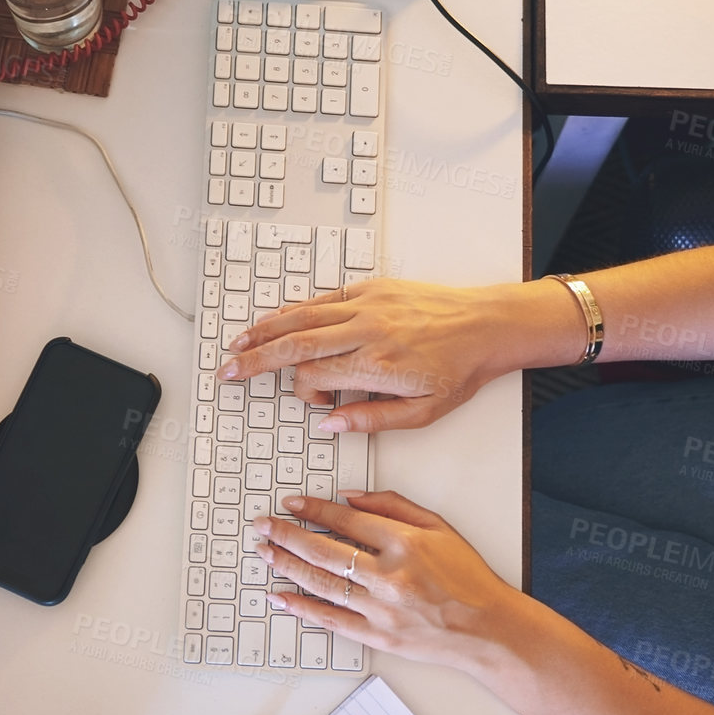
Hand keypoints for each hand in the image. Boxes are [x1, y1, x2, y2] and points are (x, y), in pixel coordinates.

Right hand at [219, 279, 535, 432]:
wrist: (486, 326)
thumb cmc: (459, 369)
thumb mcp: (423, 412)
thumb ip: (371, 420)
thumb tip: (329, 424)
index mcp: (376, 365)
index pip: (313, 377)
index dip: (304, 394)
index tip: (316, 402)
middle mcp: (366, 331)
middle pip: (294, 344)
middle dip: (255, 359)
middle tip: (227, 370)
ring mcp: (366, 306)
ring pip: (300, 317)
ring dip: (264, 331)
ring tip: (238, 343)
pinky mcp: (371, 290)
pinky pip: (321, 299)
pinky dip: (293, 309)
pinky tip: (275, 319)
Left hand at [253, 490, 535, 675]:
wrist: (488, 629)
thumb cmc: (468, 578)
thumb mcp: (440, 527)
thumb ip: (394, 506)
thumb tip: (350, 497)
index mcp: (404, 543)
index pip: (345, 520)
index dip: (313, 510)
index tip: (291, 504)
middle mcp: (389, 576)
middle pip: (323, 551)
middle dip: (286, 535)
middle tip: (262, 525)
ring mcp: (380, 609)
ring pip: (321, 584)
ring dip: (286, 566)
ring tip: (264, 553)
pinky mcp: (377, 637)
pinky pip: (330, 619)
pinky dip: (301, 608)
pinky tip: (280, 597)